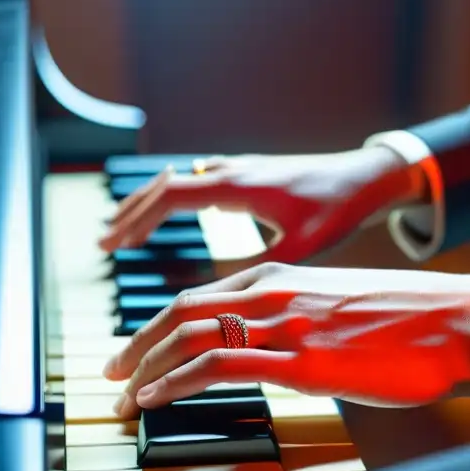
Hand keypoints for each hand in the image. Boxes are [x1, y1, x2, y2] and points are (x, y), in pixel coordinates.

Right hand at [99, 146, 426, 263]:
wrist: (366, 176)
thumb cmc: (337, 210)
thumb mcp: (298, 247)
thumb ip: (258, 271)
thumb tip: (220, 302)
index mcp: (237, 186)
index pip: (170, 198)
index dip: (137, 222)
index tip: (112, 245)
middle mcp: (230, 171)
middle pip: (164, 187)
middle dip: (131, 215)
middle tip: (103, 243)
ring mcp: (237, 169)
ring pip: (178, 181)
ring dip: (147, 204)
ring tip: (121, 228)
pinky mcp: (246, 173)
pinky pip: (194, 181)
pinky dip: (170, 197)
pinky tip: (165, 210)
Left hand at [103, 263, 469, 426]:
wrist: (460, 323)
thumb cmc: (408, 322)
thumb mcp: (340, 309)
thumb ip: (300, 320)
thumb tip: (277, 351)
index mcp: (280, 275)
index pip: (198, 298)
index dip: (157, 325)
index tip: (136, 351)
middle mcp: (272, 290)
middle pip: (180, 311)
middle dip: (136, 343)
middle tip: (110, 372)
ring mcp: (284, 323)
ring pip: (189, 334)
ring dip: (145, 366)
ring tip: (121, 395)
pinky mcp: (300, 358)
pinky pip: (218, 363)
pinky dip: (174, 380)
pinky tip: (152, 399)